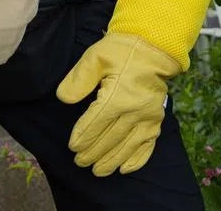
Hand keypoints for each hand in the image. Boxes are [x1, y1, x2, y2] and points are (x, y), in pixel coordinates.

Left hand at [56, 32, 181, 175]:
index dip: (83, 136)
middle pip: (111, 137)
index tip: (72, 147)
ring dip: (112, 160)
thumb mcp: (94, 58)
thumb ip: (78, 79)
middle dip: (94, 152)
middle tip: (80, 162)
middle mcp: (135, 110)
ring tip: (98, 171)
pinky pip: (148, 145)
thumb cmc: (119, 52)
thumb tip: (64, 99)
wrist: (152, 49)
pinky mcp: (157, 120)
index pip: (96, 122)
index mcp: (118, 95)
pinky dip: (137, 159)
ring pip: (127, 145)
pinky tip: (125, 169)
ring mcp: (148, 117)